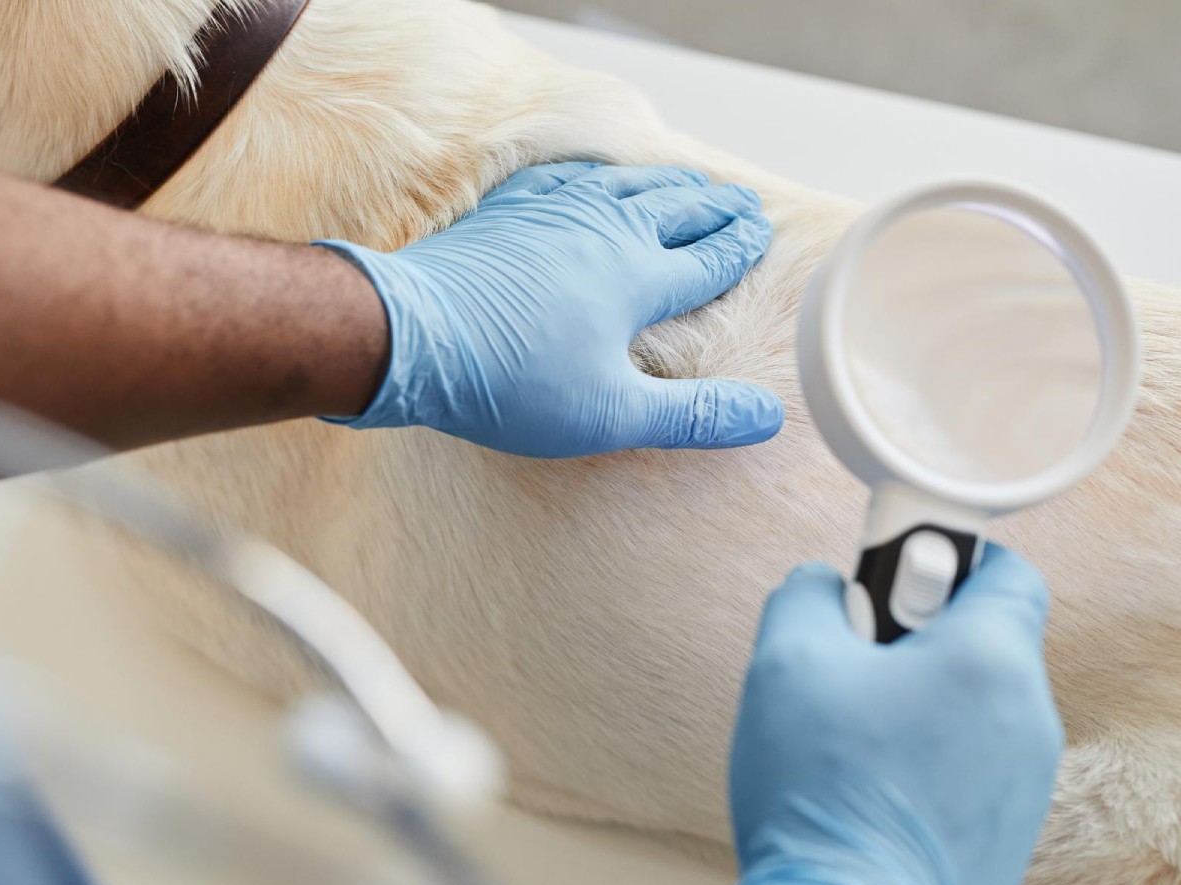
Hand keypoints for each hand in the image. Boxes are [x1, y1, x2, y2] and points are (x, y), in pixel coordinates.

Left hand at [318, 162, 781, 456]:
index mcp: (639, 279)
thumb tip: (768, 417)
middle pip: (676, 210)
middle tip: (743, 202)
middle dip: (715, 207)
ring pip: (627, 185)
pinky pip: (567, 176)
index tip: (761, 233)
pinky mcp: (509, 211)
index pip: (707, 259)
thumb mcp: (611, 414)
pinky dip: (596, 172)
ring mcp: (554, 212)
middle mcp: (605, 231)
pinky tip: (592, 176)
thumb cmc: (511, 380)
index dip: (738, 247)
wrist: (412, 334)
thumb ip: (691, 416)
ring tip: (688, 183)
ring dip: (665, 185)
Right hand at [728, 545, 1061, 884]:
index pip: (1007, 569)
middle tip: (851, 659)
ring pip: (971, 707)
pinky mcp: (1006, 836)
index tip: (889, 577)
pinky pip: (970, 766)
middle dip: (913, 637)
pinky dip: (926, 757)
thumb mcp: (786, 660)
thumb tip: (821, 586)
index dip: (944, 557)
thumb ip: (807, 595)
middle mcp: (1028, 719)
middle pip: (980, 640)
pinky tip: (867, 785)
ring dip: (916, 700)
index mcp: (991, 660)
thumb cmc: (826, 794)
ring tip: (849, 733)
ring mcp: (1024, 785)